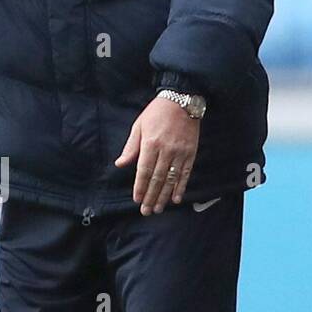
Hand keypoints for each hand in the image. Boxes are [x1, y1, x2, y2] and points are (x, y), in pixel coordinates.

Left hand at [115, 96, 200, 214]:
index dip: (140, 187)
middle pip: (157, 178)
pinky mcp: (191, 152)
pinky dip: (181, 187)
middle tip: (146, 211)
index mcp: (150, 143)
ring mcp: (180, 152)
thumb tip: (120, 164)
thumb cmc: (156, 113)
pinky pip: (186, 173)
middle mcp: (165, 150)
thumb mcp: (139, 126)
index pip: (144, 171)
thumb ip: (130, 147)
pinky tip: (176, 198)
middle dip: (151, 196)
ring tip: (158, 208)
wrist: (182, 101)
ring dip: (164, 196)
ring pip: (171, 179)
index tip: (137, 199)